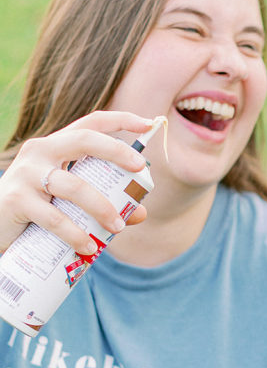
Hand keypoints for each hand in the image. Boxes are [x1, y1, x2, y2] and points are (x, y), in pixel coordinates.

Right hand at [0, 111, 153, 254]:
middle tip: (139, 169)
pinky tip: (89, 248)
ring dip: (102, 208)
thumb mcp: (71, 202)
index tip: (148, 123)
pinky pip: (54, 218)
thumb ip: (104, 203)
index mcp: (56, 146)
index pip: (91, 123)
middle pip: (84, 141)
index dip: (121, 120)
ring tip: (117, 228)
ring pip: (74, 186)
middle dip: (116, 151)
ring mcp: (26, 174)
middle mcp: (40, 151)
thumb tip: (140, 213)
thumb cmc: (40, 211)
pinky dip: (76, 234)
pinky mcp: (16, 200)